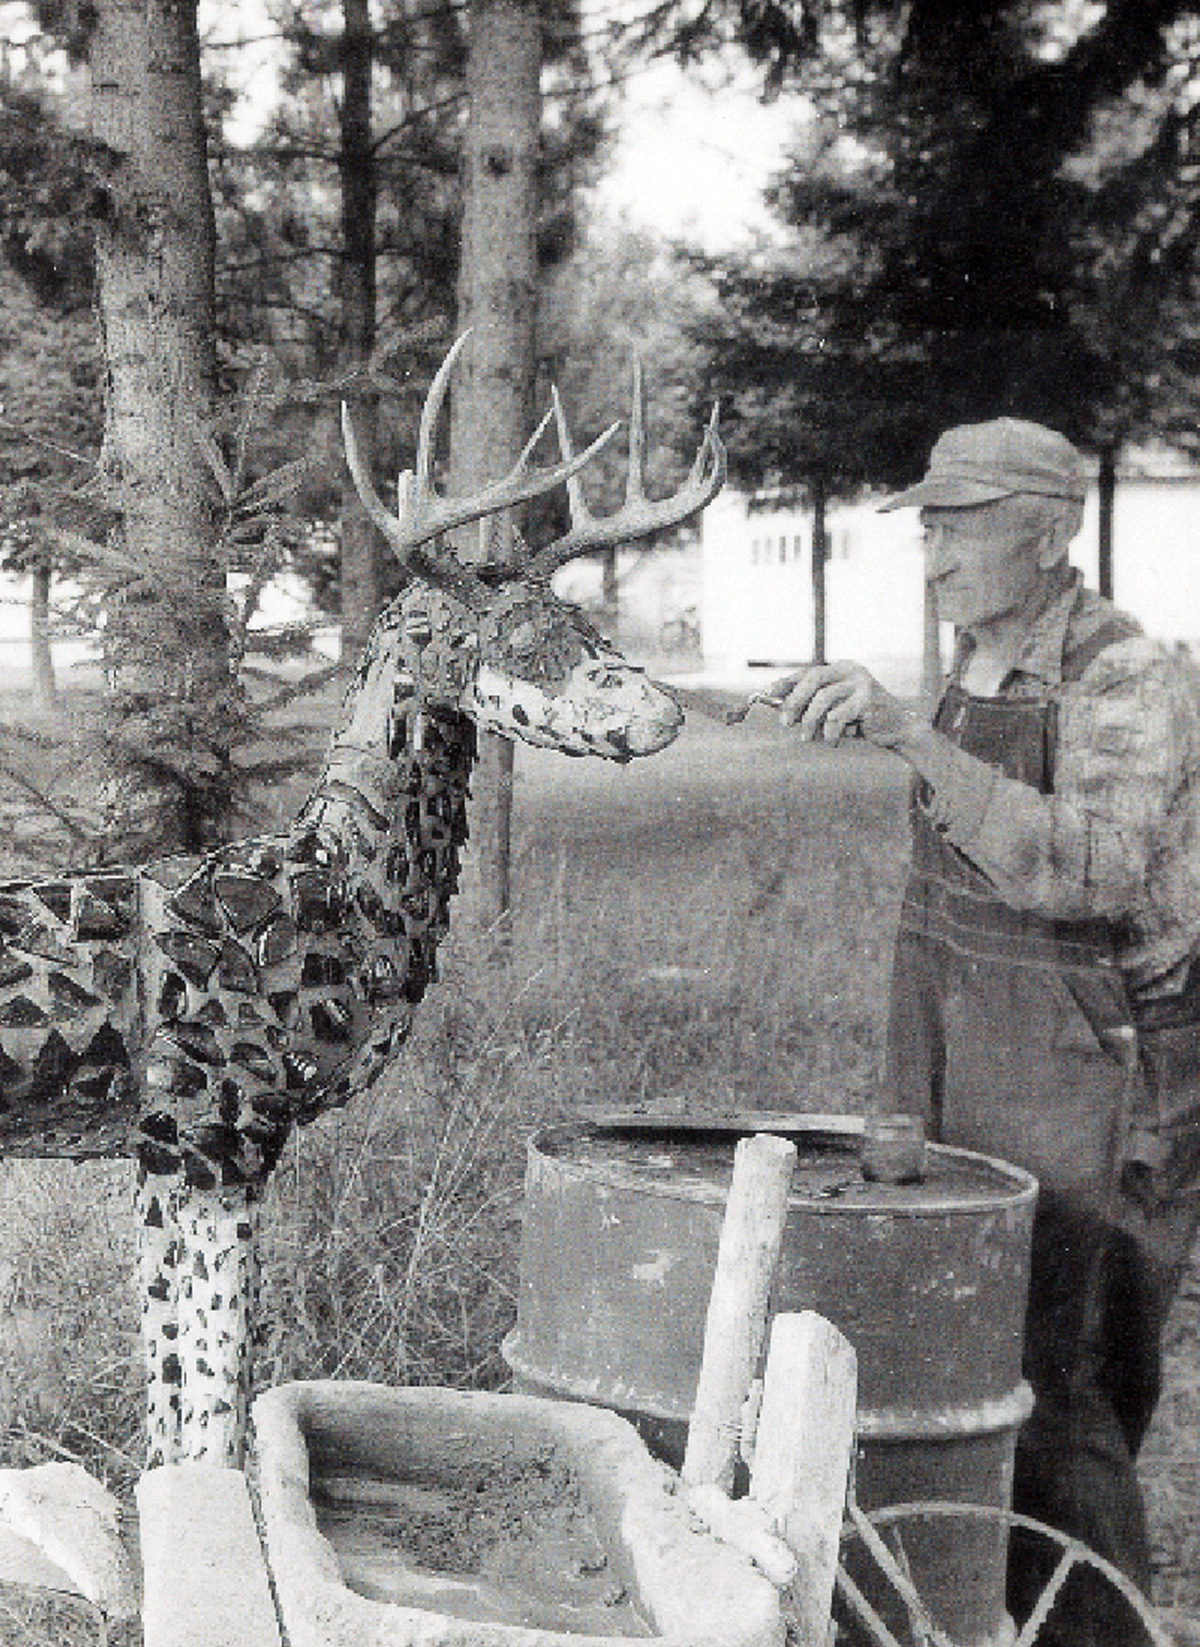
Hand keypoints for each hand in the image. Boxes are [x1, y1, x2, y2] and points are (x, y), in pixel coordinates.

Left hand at [774, 662, 916, 746]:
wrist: (897, 729)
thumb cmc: (862, 721)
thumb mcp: (837, 709)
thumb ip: (816, 705)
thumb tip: (783, 710)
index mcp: (842, 668)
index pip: (808, 672)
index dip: (787, 683)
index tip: (768, 694)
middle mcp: (851, 670)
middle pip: (814, 678)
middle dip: (794, 700)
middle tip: (785, 722)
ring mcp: (862, 683)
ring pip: (824, 698)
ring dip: (810, 721)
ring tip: (806, 738)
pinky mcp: (869, 700)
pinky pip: (838, 716)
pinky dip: (829, 731)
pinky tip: (832, 741)